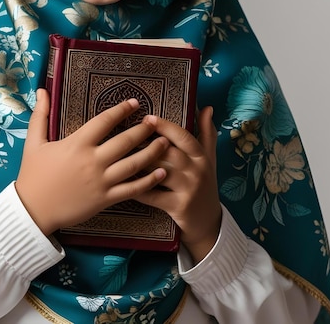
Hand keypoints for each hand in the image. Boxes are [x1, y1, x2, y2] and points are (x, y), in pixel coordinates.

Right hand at [15, 89, 169, 235]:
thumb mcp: (34, 142)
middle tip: (156, 120)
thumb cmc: (33, 175)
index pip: (104, 121)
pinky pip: (132, 189)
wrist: (32, 211)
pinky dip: (148, 181)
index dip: (121, 110)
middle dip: (144, 129)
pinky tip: (161, 172)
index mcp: (77, 144)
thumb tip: (42, 89)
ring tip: (166, 142)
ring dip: (152, 152)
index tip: (135, 103)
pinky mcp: (105, 199)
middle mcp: (92, 160)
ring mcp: (101, 181)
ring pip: (133, 164)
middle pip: (125, 141)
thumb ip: (41, 115)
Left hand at [133, 106, 221, 263]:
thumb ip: (206, 133)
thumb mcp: (209, 158)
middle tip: (126, 136)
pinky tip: (124, 181)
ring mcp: (188, 190)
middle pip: (169, 152)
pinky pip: (153, 195)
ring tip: (121, 156)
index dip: (165, 126)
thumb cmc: (204, 183)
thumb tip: (207, 107)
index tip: (147, 118)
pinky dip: (138, 188)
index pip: (184, 137)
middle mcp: (197, 171)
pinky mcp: (178, 207)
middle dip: (147, 144)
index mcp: (201, 156)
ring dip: (140, 164)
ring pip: (160, 172)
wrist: (208, 221)